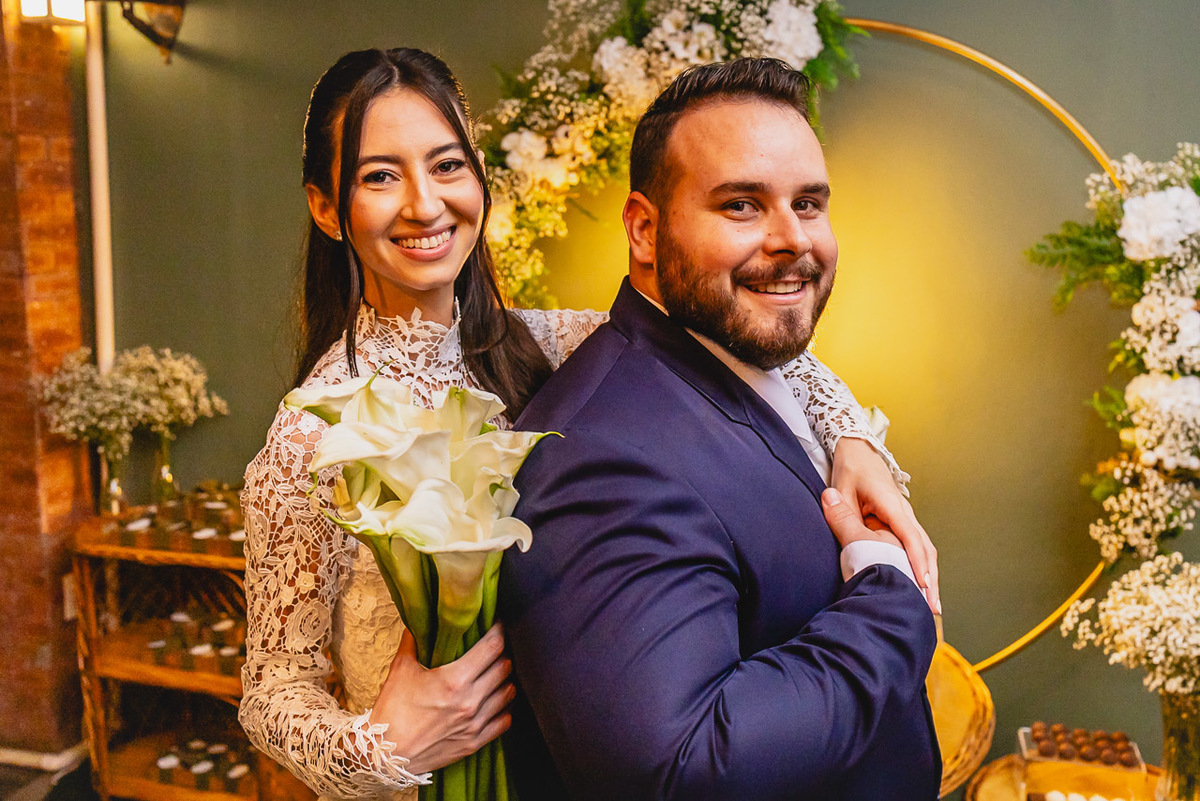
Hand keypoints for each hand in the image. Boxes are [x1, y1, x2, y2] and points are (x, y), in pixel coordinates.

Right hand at [368, 623, 513, 774]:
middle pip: (504, 667)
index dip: (498, 631)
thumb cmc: (392, 710)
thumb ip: (413, 641)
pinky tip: (496, 700)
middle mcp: (470, 701)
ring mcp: (475, 724)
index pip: (492, 647)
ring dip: (505, 679)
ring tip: (497, 672)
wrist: (385, 755)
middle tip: (495, 648)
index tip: (496, 625)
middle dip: (502, 653)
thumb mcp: (401, 669)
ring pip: (508, 692)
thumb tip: (417, 620)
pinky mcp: (475, 742)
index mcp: (454, 680)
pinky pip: (505, 720)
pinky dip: (504, 707)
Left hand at [828, 437, 939, 613]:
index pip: (909, 534)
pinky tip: (922, 586)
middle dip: (929, 577)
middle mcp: (904, 511)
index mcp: (891, 503)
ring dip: (929, 574)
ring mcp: (906, 516)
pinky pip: (917, 546)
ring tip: (930, 604)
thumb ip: (839, 507)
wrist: (860, 452)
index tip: (922, 582)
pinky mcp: (903, 522)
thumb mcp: (841, 487)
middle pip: (924, 547)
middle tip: (931, 606)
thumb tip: (830, 505)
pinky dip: (922, 565)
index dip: (916, 559)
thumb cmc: (852, 469)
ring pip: (925, 548)